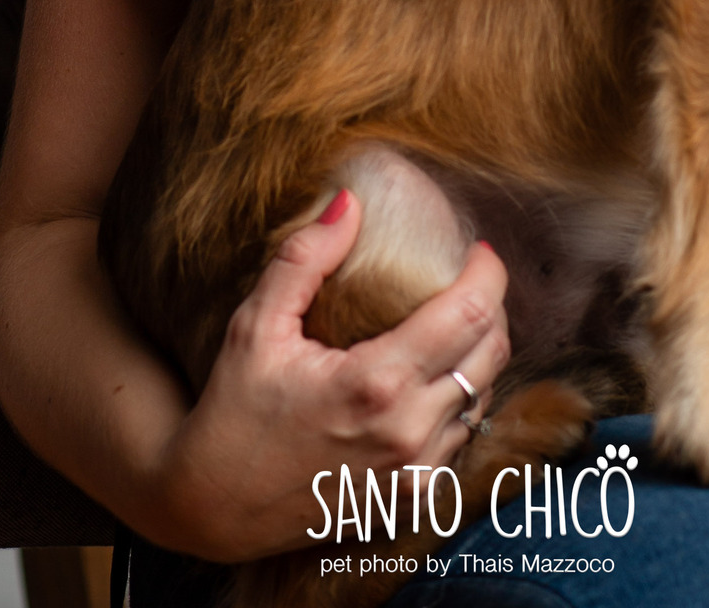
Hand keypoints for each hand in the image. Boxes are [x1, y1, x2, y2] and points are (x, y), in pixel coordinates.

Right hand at [146, 189, 510, 562]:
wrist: (217, 507)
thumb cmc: (233, 413)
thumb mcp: (256, 326)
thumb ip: (305, 259)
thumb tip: (349, 201)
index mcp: (375, 385)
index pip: (469, 314)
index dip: (487, 272)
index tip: (476, 248)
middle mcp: (408, 432)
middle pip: (492, 352)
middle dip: (492, 305)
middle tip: (468, 276)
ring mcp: (416, 472)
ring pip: (484, 394)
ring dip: (478, 352)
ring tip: (450, 320)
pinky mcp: (413, 497)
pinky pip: (463, 434)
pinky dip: (459, 396)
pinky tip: (429, 375)